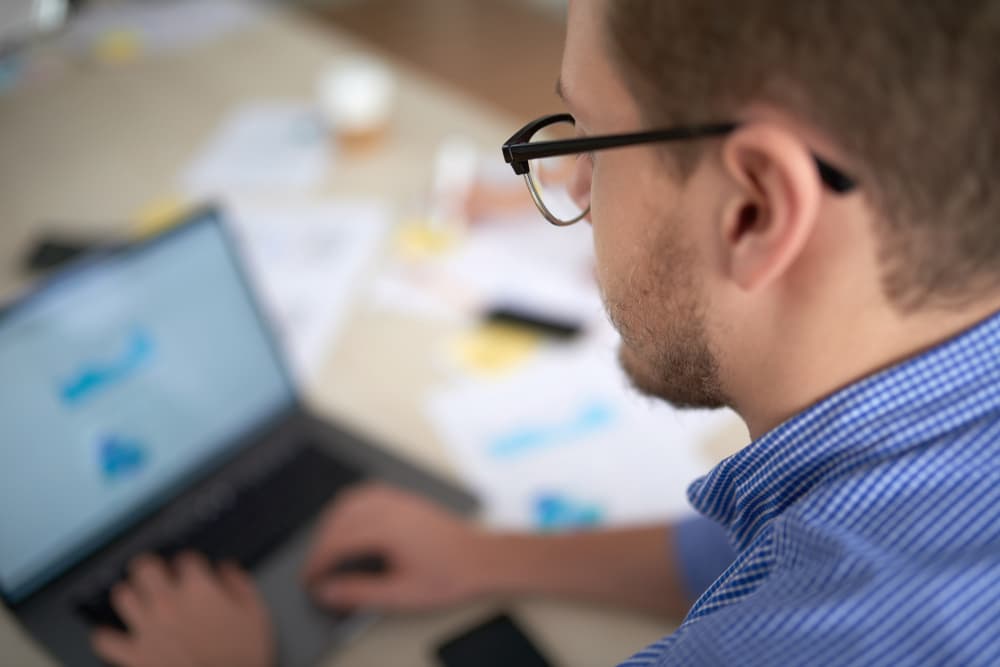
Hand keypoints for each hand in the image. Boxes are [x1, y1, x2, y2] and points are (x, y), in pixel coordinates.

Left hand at [91, 553, 273, 666]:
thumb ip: (240, 584)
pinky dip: (107, 636)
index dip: (192, 564)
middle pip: (145, 567)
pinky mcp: (133, 656)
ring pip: (122, 595)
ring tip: (140, 599)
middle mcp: (167, 602)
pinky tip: (115, 634)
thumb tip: (226, 569)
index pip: (186, 559)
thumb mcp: (256, 615)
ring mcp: (146, 628)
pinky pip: (105, 641)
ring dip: (132, 594)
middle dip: (153, 567)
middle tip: (159, 575)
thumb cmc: (242, 657)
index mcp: (198, 589)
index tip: (195, 572)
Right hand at [302, 483, 488, 611]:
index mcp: (387, 530)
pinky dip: (350, 507)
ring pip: (350, 502)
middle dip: (321, 544)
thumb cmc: (450, 574)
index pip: (337, 542)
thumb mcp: (402, 594)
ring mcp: (399, 500)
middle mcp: (391, 508)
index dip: (317, 562)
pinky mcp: (406, 500)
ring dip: (332, 523)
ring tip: (327, 548)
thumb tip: (329, 591)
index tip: (310, 579)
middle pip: (339, 519)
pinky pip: (367, 493)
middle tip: (316, 569)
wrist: (481, 559)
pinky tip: (350, 521)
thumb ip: (360, 592)